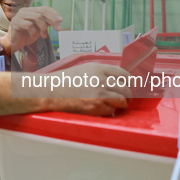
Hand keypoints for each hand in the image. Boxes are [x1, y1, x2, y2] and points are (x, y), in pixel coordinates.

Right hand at [0, 6, 62, 54]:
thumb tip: (57, 20)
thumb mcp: (38, 29)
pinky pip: (29, 25)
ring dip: (43, 28)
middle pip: (42, 11)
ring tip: (44, 36)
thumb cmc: (25, 36)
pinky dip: (33, 32)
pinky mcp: (15, 22)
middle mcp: (25, 11)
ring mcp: (20, 16)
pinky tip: (32, 37)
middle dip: (52, 19)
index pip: (44, 8)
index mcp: (31, 10)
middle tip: (58, 28)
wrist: (13, 44)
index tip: (61, 20)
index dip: (54, 13)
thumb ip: (45, 23)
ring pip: (37, 17)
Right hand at [13, 63, 131, 115]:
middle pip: (126, 88)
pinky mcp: (95, 106)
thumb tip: (116, 81)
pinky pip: (111, 110)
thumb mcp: (84, 70)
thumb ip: (101, 74)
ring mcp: (99, 93)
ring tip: (116, 105)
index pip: (124, 74)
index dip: (129, 82)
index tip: (129, 86)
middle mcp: (100, 79)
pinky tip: (102, 109)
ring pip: (122, 100)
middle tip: (125, 99)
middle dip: (127, 96)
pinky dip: (109, 112)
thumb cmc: (64, 81)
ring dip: (120, 105)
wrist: (50, 91)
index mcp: (98, 68)